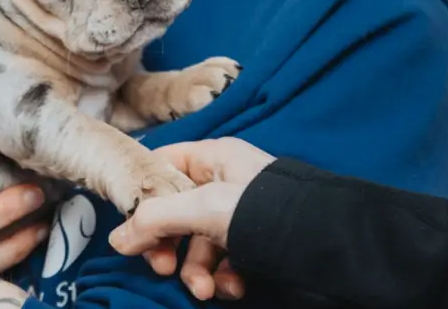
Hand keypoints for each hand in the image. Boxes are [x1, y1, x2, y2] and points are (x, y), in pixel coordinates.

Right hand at [108, 138, 275, 301]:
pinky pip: (224, 260)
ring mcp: (239, 214)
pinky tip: (232, 288)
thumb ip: (154, 219)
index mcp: (212, 157)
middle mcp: (223, 182)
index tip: (132, 226)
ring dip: (195, 271)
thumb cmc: (266, 210)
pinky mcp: (254, 244)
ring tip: (205, 290)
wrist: (329, 245)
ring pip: (197, 243)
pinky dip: (223, 278)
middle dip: (168, 247)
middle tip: (162, 268)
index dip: (143, 195)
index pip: (161, 166)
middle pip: (174, 212)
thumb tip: (117, 239)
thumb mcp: (203, 208)